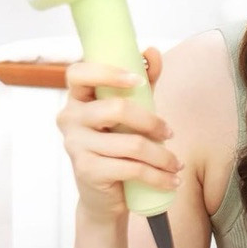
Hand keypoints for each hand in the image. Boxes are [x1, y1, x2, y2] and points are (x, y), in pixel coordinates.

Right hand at [56, 46, 181, 224]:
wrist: (104, 196)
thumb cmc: (118, 144)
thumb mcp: (132, 110)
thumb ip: (143, 81)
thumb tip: (152, 51)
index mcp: (78, 98)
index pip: (79, 73)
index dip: (108, 72)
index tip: (138, 80)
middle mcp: (70, 119)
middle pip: (116, 108)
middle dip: (152, 121)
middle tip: (170, 133)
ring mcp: (75, 146)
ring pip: (131, 144)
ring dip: (162, 156)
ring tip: (177, 164)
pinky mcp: (87, 171)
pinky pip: (131, 169)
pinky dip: (158, 176)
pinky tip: (172, 180)